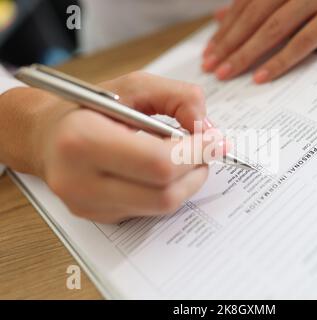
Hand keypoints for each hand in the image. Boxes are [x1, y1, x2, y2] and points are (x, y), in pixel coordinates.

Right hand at [6, 72, 224, 222]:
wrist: (45, 137)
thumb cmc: (88, 108)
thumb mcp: (132, 86)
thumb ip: (178, 97)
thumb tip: (208, 129)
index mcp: (83, 140)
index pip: (158, 164)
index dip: (196, 152)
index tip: (214, 138)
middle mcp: (81, 182)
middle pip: (165, 194)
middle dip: (197, 170)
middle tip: (207, 149)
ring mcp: (90, 206)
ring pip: (162, 208)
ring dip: (188, 182)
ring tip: (188, 158)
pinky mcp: (100, 217)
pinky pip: (150, 211)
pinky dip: (169, 190)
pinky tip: (163, 171)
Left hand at [203, 0, 316, 82]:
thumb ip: (257, 3)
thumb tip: (221, 17)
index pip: (245, 5)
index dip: (224, 30)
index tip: (208, 52)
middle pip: (254, 16)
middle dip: (229, 44)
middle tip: (211, 68)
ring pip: (273, 28)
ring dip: (246, 53)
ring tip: (227, 73)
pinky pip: (303, 41)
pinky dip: (280, 60)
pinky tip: (261, 76)